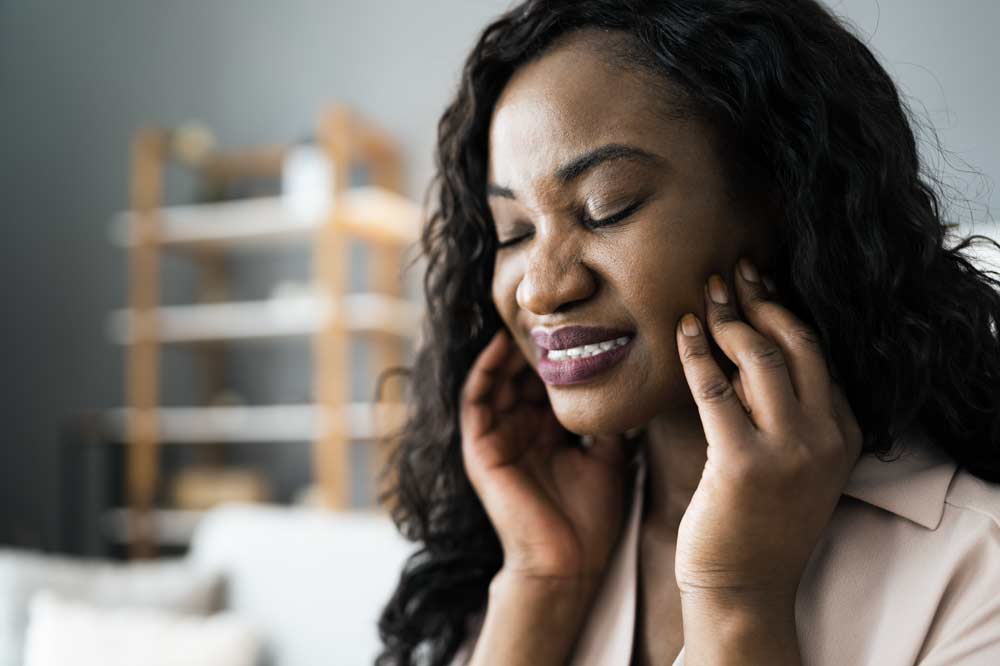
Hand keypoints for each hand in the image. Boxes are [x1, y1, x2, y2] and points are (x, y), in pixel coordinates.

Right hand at [460, 328, 636, 585]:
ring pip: (496, 380)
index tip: (578, 319)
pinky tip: (500, 346)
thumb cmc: (590, 518)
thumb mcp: (608, 458)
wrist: (569, 564)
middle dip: (532, 343)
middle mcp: (520, 431)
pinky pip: (475, 400)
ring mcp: (498, 439)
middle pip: (519, 375)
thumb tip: (630, 382)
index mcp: (547, 434)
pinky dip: (484, 371)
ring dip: (507, 350)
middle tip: (550, 308)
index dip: (558, 352)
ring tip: (526, 318)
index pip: (546, 382)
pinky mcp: (481, 449)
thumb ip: (608, 422)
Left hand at [674, 257, 862, 609]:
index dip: (785, 311)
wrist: (744, 588)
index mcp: (844, 433)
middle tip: (732, 272)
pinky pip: (715, 387)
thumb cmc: (758, 521)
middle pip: (797, 343)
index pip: (818, 353)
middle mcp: (825, 437)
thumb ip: (788, 412)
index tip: (758, 285)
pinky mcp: (744, 462)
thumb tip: (748, 348)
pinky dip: (694, 352)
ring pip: (760, 357)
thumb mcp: (795, 463)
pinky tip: (680, 331)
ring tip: (705, 297)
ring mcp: (789, 450)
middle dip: (761, 300)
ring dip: (728, 319)